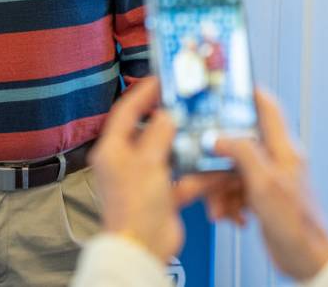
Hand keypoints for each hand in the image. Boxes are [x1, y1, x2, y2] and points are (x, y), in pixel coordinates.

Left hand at [90, 77, 223, 260]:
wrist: (142, 248)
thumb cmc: (133, 209)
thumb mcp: (147, 162)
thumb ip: (159, 134)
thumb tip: (167, 115)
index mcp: (112, 149)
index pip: (126, 110)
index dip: (142, 92)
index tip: (160, 79)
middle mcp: (126, 162)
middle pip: (149, 130)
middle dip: (170, 118)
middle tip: (188, 103)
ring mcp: (145, 179)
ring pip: (170, 154)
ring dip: (188, 146)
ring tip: (204, 130)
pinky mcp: (162, 196)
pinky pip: (184, 179)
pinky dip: (199, 175)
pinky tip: (214, 169)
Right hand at [214, 90, 327, 280]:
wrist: (306, 258)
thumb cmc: (298, 225)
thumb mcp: (264, 183)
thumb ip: (242, 153)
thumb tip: (220, 136)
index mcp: (283, 149)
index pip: (267, 108)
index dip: (248, 93)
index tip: (226, 87)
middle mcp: (275, 160)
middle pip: (238, 142)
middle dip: (217, 158)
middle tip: (203, 166)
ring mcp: (267, 178)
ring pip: (231, 168)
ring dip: (219, 188)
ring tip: (219, 204)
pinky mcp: (260, 195)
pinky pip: (233, 189)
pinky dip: (226, 201)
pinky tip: (230, 213)